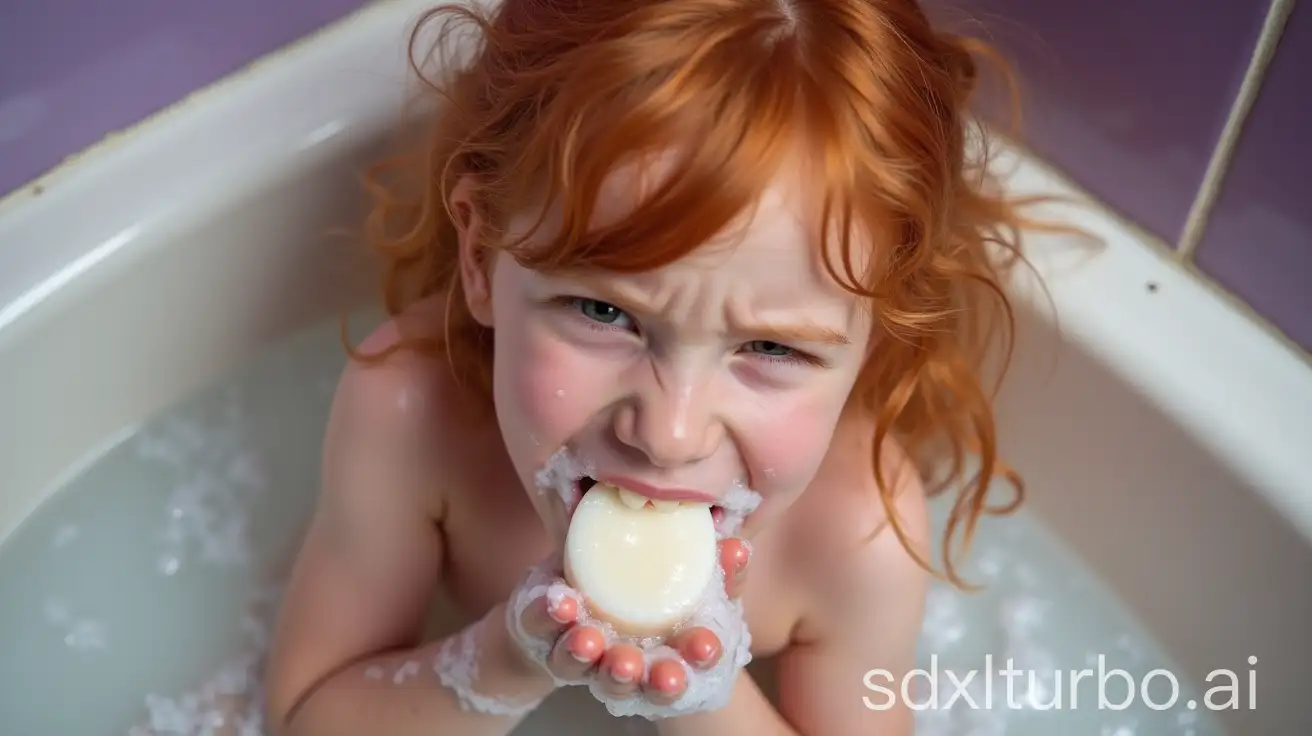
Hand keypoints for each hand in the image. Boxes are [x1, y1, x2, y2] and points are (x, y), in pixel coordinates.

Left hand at [508, 537, 751, 708]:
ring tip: (590, 640)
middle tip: (650, 670)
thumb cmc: (648, 596)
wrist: (579, 599)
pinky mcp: (544, 634)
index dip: (696, 659)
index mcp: (664, 658)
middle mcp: (622, 667)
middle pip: (633, 683)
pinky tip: (559, 601)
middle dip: (644, 679)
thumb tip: (738, 547)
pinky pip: (544, 630)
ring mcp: (581, 656)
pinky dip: (552, 616)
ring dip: (587, 656)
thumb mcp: (691, 586)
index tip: (706, 646)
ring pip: (584, 668)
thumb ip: (719, 573)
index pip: (683, 668)